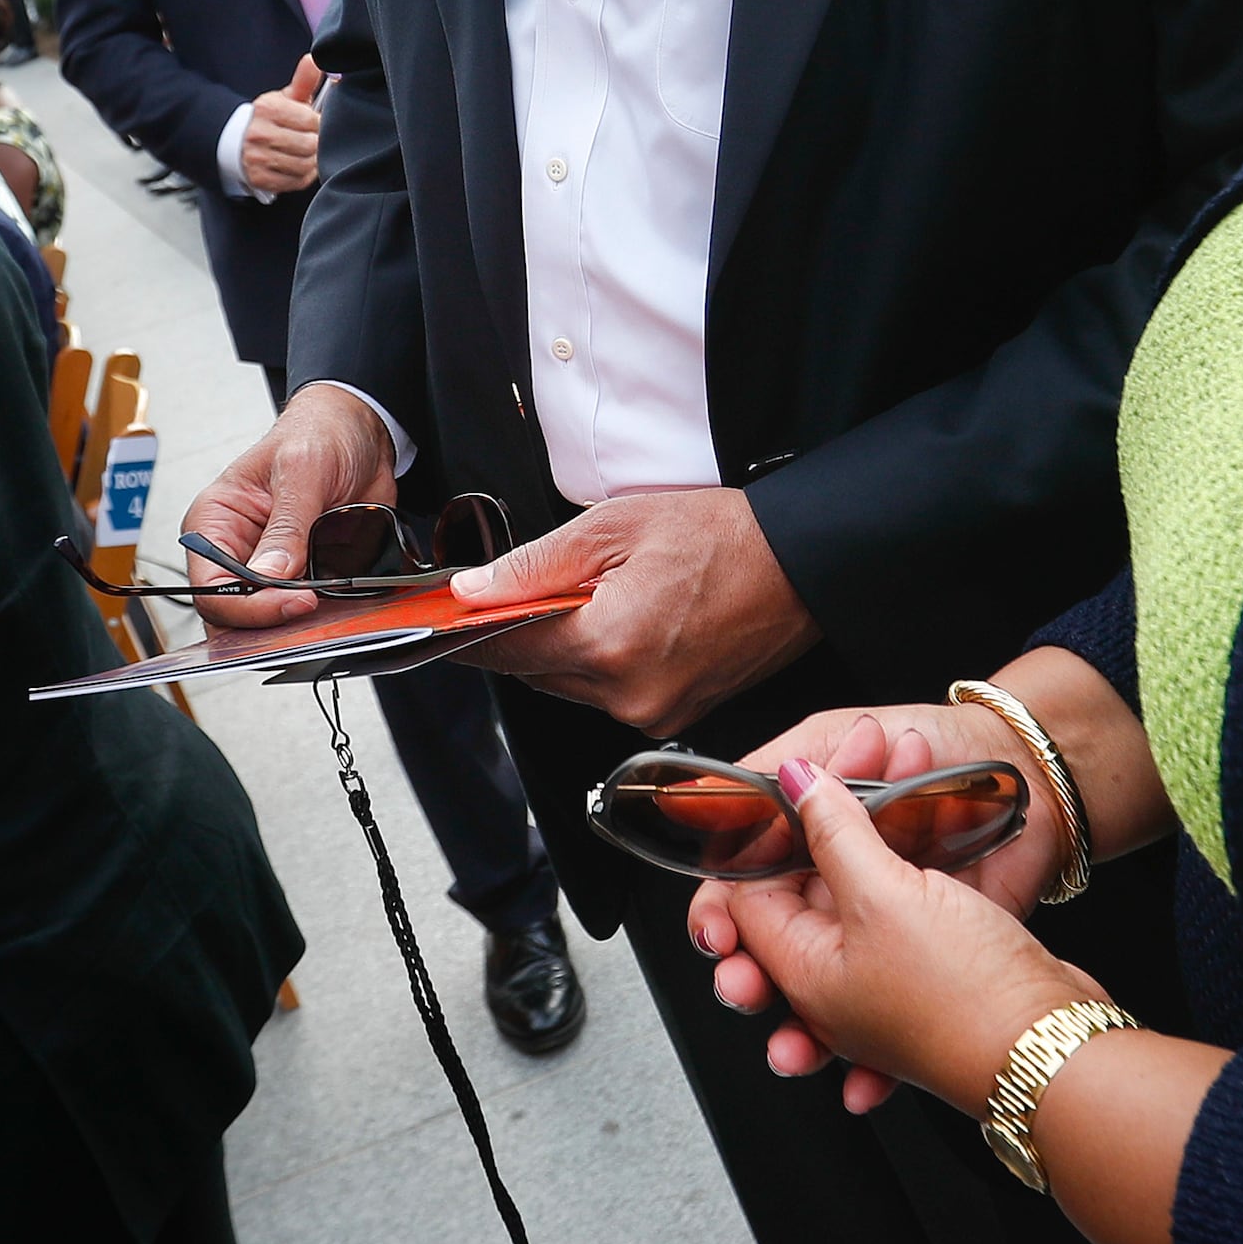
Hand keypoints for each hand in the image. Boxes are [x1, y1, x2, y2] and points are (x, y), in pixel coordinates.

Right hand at [179, 383, 394, 625]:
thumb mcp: (302, 469)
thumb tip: (271, 575)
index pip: (210, 586)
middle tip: (311, 607)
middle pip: (235, 612)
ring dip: (298, 620)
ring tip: (328, 603)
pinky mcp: (305, 572)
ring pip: (270, 618)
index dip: (246, 605)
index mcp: (215, 521)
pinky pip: (306, 606)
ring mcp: (272, 565)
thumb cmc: (319, 432)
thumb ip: (287, 525)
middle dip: (270, 618)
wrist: (361, 429)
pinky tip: (340, 600)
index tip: (291, 602)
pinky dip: (324, 611)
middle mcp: (237, 550)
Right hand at [239, 57, 322, 197]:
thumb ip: (303, 80)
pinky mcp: (259, 178)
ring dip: (313, 160)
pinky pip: (295, 181)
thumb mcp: (284, 97)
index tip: (316, 123)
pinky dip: (304, 176)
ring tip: (310, 153)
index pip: (310, 119)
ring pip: (304, 165)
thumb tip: (315, 60)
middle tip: (316, 140)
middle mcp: (260, 133)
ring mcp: (258, 158)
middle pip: (309, 144)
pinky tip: (301, 166)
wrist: (235, 141)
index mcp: (267, 109)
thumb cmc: (268, 118)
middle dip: (317, 143)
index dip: (319, 123)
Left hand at [452, 487, 818, 730]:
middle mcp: (628, 696)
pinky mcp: (673, 716)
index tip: (440, 621)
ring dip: (566, 648)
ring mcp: (654, 714)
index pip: (507, 649)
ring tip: (596, 597)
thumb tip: (475, 589)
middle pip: (536, 672)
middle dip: (525, 632)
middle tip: (527, 589)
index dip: (468, 632)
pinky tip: (626, 621)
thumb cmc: (723, 537)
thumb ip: (536, 564)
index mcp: (610, 646)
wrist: (802, 564)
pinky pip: (611, 694)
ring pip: (572, 685)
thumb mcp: (616, 527)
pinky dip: (604, 663)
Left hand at [695, 742, 1102, 1114]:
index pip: (747, 893)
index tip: (799, 784)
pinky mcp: (932, 967)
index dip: (768, 831)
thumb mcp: (884, 896)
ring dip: (885, 823)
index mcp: (802, 972)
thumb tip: (793, 783)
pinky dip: (920, 848)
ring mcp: (884, 977)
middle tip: (865, 764)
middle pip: (808, 881)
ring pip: (863, 881)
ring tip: (911, 774)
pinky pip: (910, 895)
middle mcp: (834, 982)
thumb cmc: (966, 994)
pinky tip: (938, 817)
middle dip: (835, 813)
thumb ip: (832, 832)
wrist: (1049, 1039)